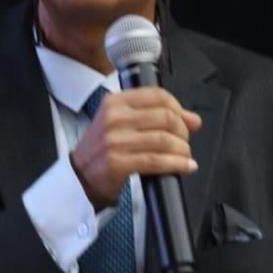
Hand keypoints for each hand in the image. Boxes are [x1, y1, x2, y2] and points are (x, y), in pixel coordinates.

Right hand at [69, 88, 202, 209]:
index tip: (187, 121)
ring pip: (164, 139)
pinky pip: (157, 161)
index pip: (157, 95)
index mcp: (115, 102)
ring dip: (182, 150)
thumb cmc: (103, 149)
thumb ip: (155, 117)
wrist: (79, 176)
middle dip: (182, 131)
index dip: (179, 108)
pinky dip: (177, 164)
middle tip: (184, 141)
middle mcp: (114, 118)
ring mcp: (114, 141)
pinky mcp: (118, 163)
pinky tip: (185, 166)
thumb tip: (193, 120)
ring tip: (185, 156)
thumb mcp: (121, 123)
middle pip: (165, 117)